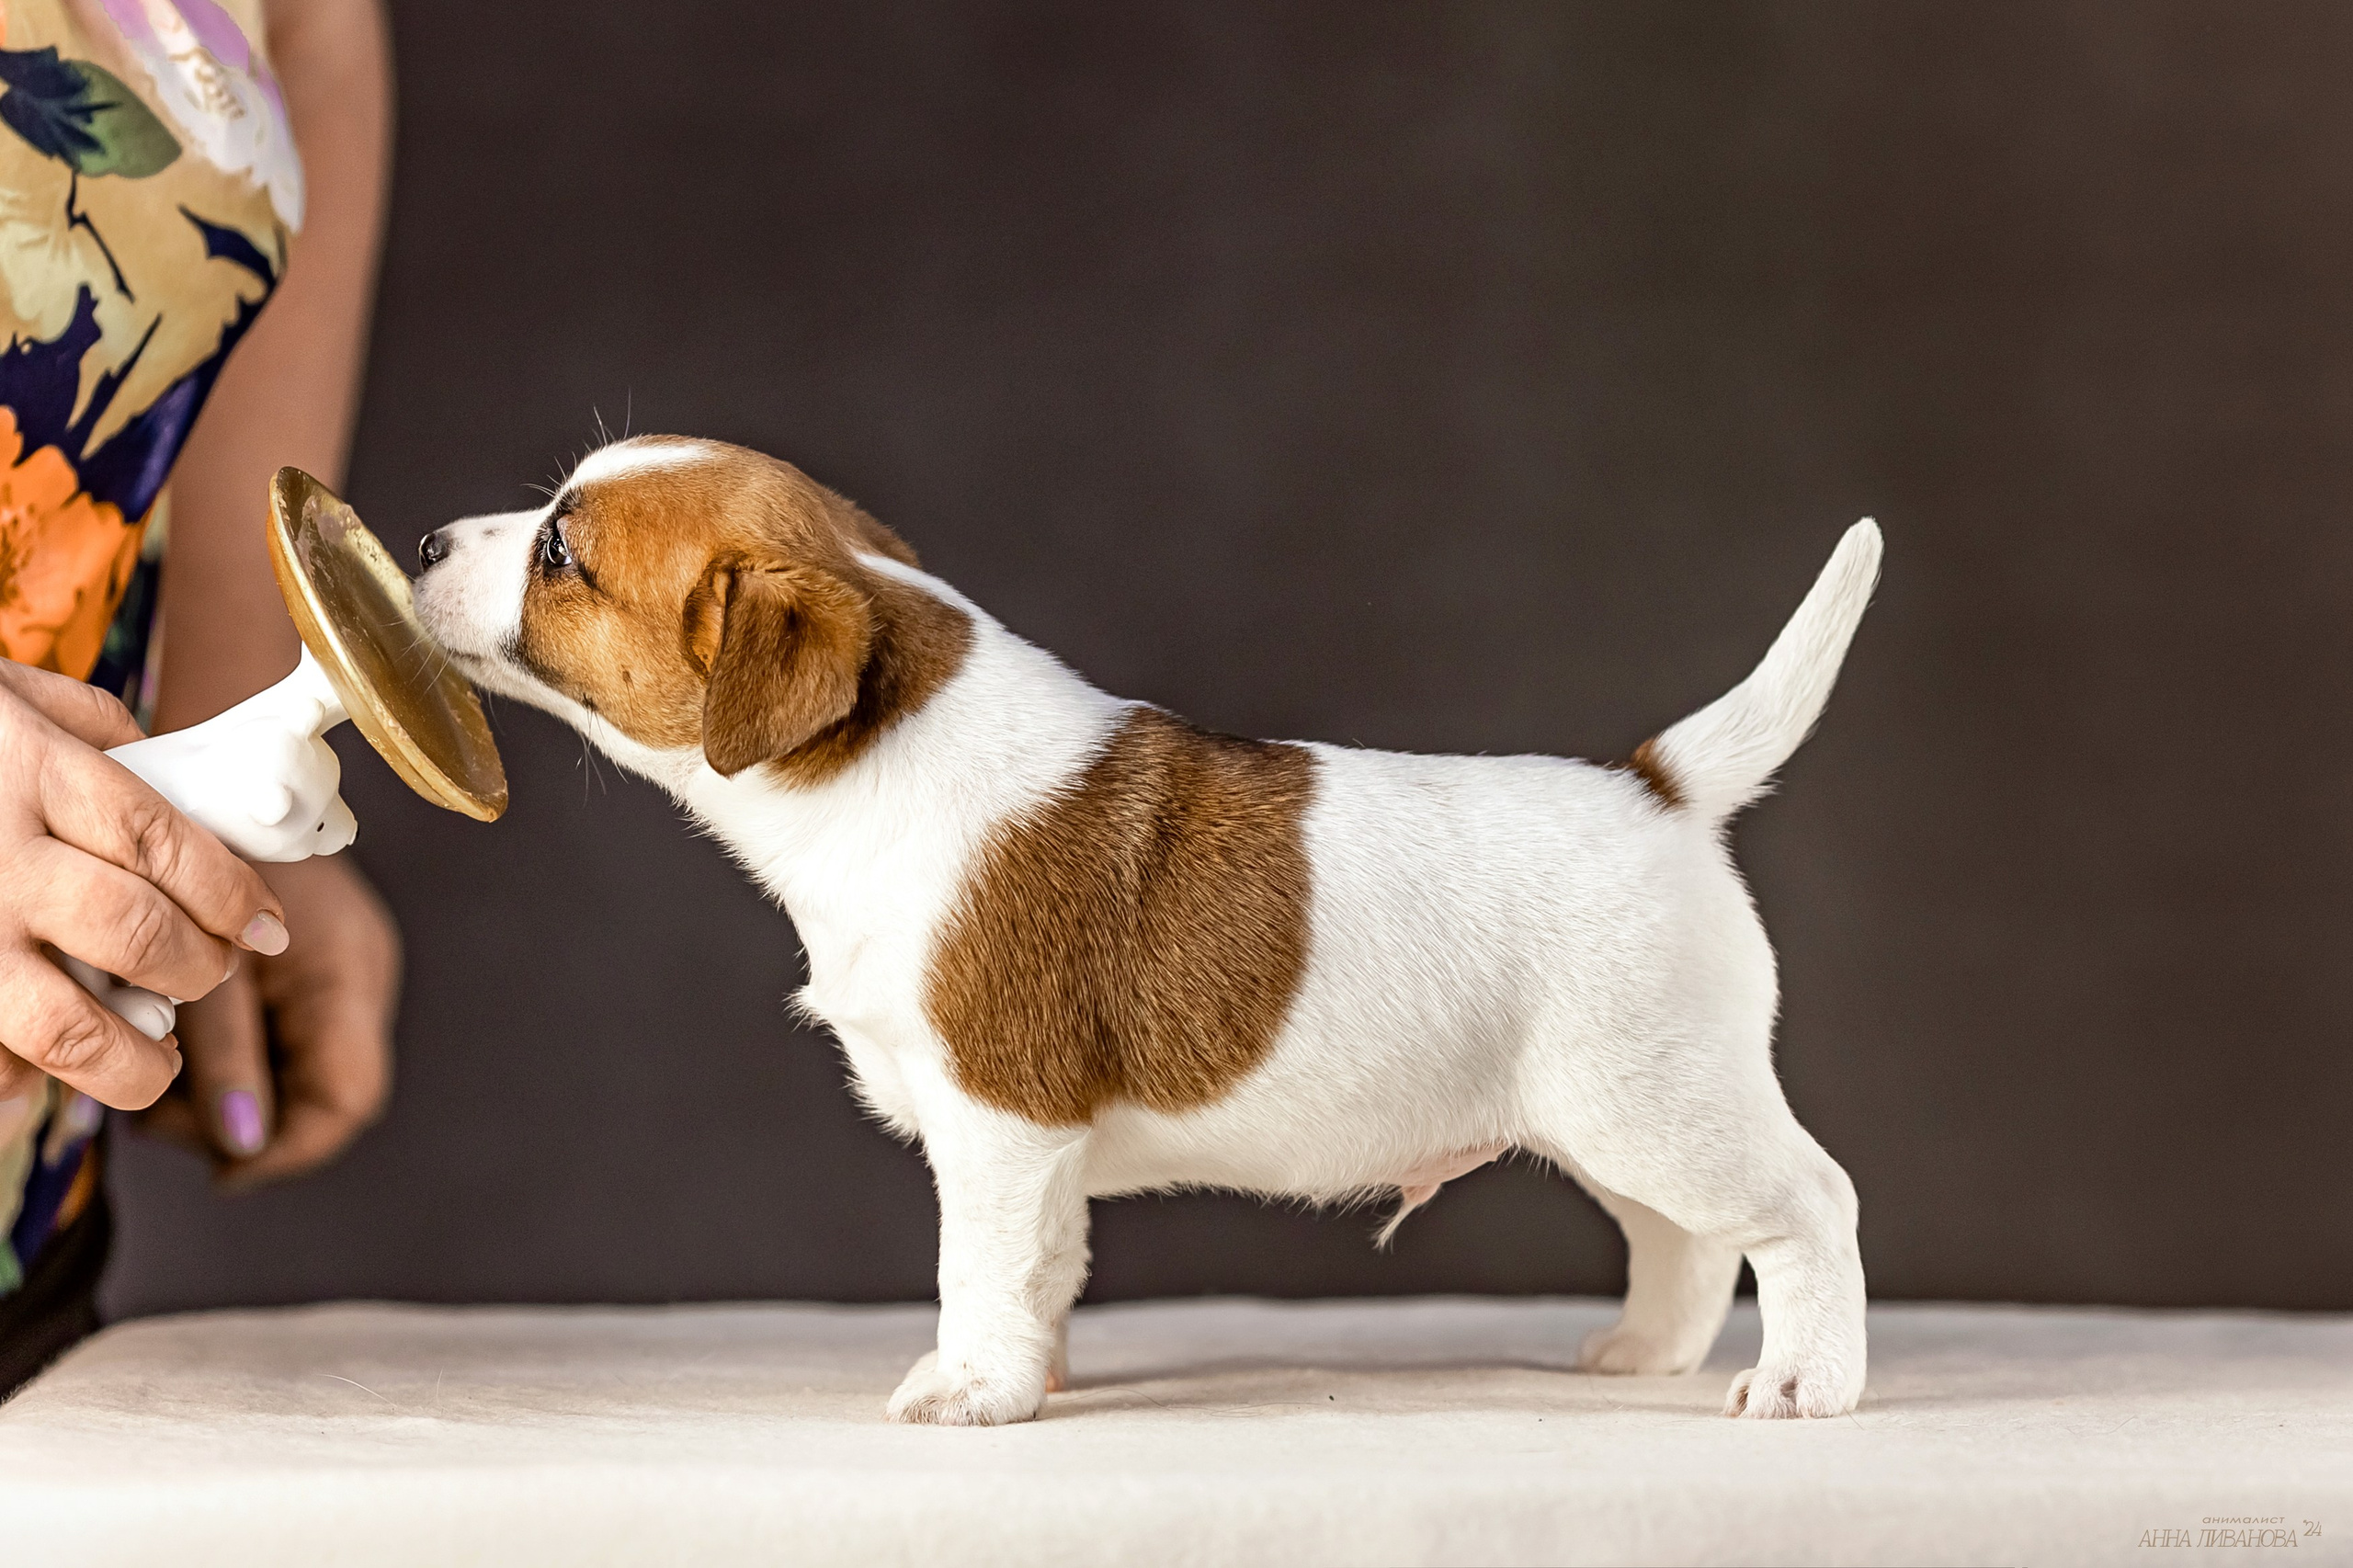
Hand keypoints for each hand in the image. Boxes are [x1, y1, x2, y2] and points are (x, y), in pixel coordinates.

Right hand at [0, 662, 286, 1109]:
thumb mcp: (2, 694)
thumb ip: (90, 728)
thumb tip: (177, 774)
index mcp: (27, 772)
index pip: (165, 843)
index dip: (233, 895)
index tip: (267, 926)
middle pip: (135, 932)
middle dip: (198, 966)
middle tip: (211, 971)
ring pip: (67, 1028)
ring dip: (134, 1060)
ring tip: (156, 1059)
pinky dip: (20, 1082)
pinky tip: (38, 1067)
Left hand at [142, 855, 398, 1186]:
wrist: (218, 765)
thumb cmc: (215, 852)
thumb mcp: (214, 967)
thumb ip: (230, 1057)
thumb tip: (238, 1147)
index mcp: (350, 975)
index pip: (348, 1098)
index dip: (291, 1149)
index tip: (224, 1169)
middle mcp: (353, 979)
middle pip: (317, 1091)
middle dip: (241, 1119)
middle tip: (163, 1114)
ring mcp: (329, 973)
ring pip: (289, 1069)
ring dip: (223, 1087)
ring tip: (158, 1067)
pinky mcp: (299, 965)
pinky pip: (271, 1033)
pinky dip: (223, 1050)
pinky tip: (176, 1038)